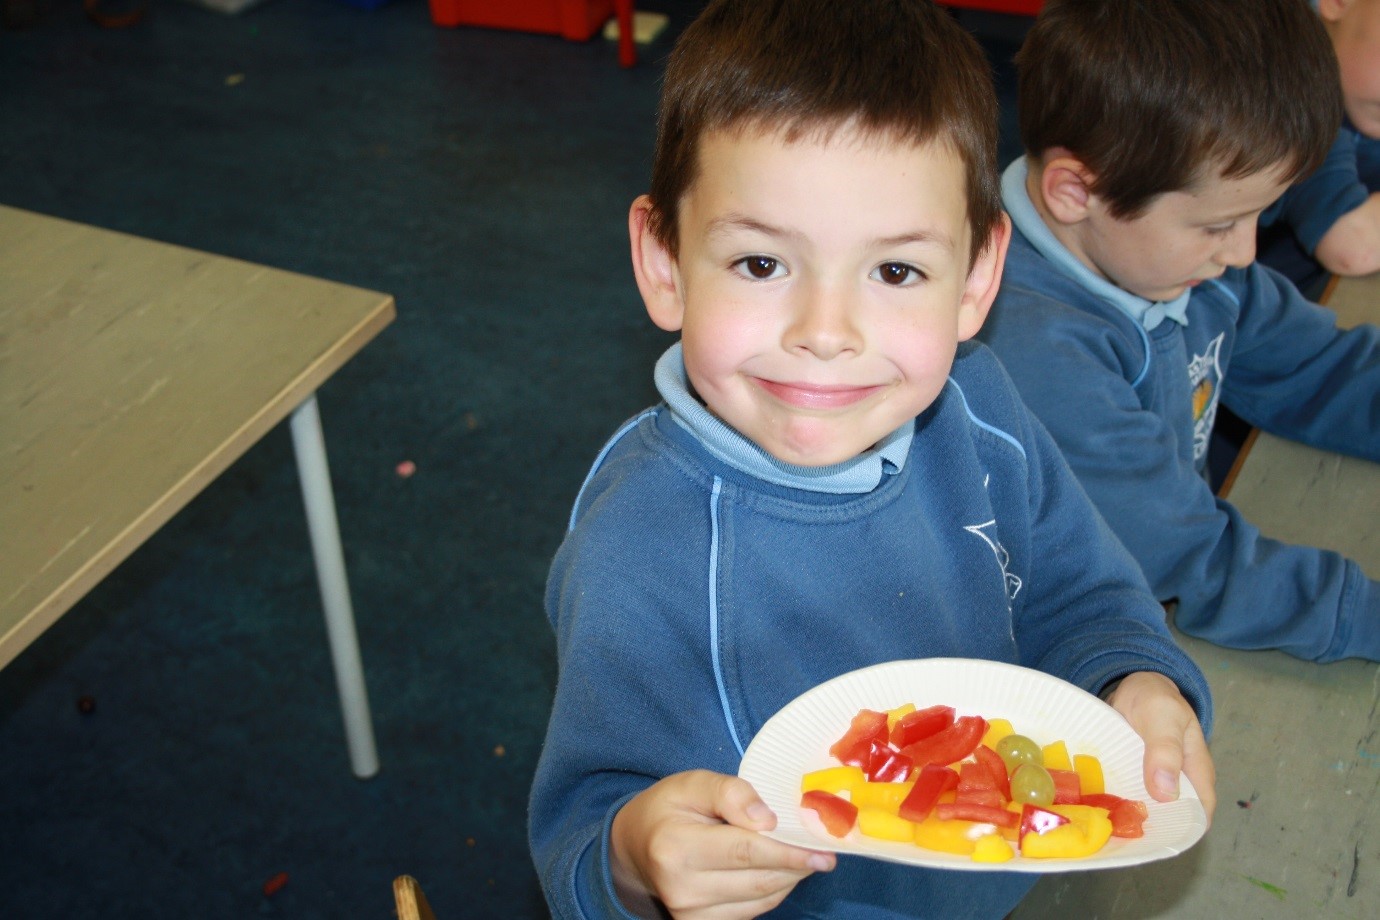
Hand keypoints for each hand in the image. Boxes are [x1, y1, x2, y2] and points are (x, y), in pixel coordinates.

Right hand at [610, 769, 835, 918]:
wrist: (636, 845)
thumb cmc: (669, 808)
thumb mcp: (693, 783)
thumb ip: (731, 793)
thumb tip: (768, 820)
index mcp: (675, 847)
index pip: (745, 852)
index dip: (788, 852)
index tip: (822, 850)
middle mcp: (681, 888)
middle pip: (758, 880)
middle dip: (796, 866)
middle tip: (823, 853)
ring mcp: (689, 914)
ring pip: (761, 900)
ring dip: (788, 879)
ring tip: (802, 858)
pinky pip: (752, 912)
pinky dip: (772, 891)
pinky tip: (777, 872)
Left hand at [1104, 672, 1216, 825]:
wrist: (1134, 684)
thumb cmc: (1155, 699)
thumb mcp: (1162, 716)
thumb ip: (1165, 750)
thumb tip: (1167, 794)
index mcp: (1196, 771)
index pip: (1198, 812)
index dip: (1183, 830)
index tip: (1155, 841)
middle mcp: (1177, 782)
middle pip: (1170, 816)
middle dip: (1149, 828)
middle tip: (1120, 836)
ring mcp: (1152, 780)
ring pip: (1145, 808)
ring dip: (1128, 815)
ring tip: (1103, 826)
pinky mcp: (1131, 776)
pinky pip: (1125, 794)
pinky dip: (1113, 800)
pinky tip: (1095, 807)